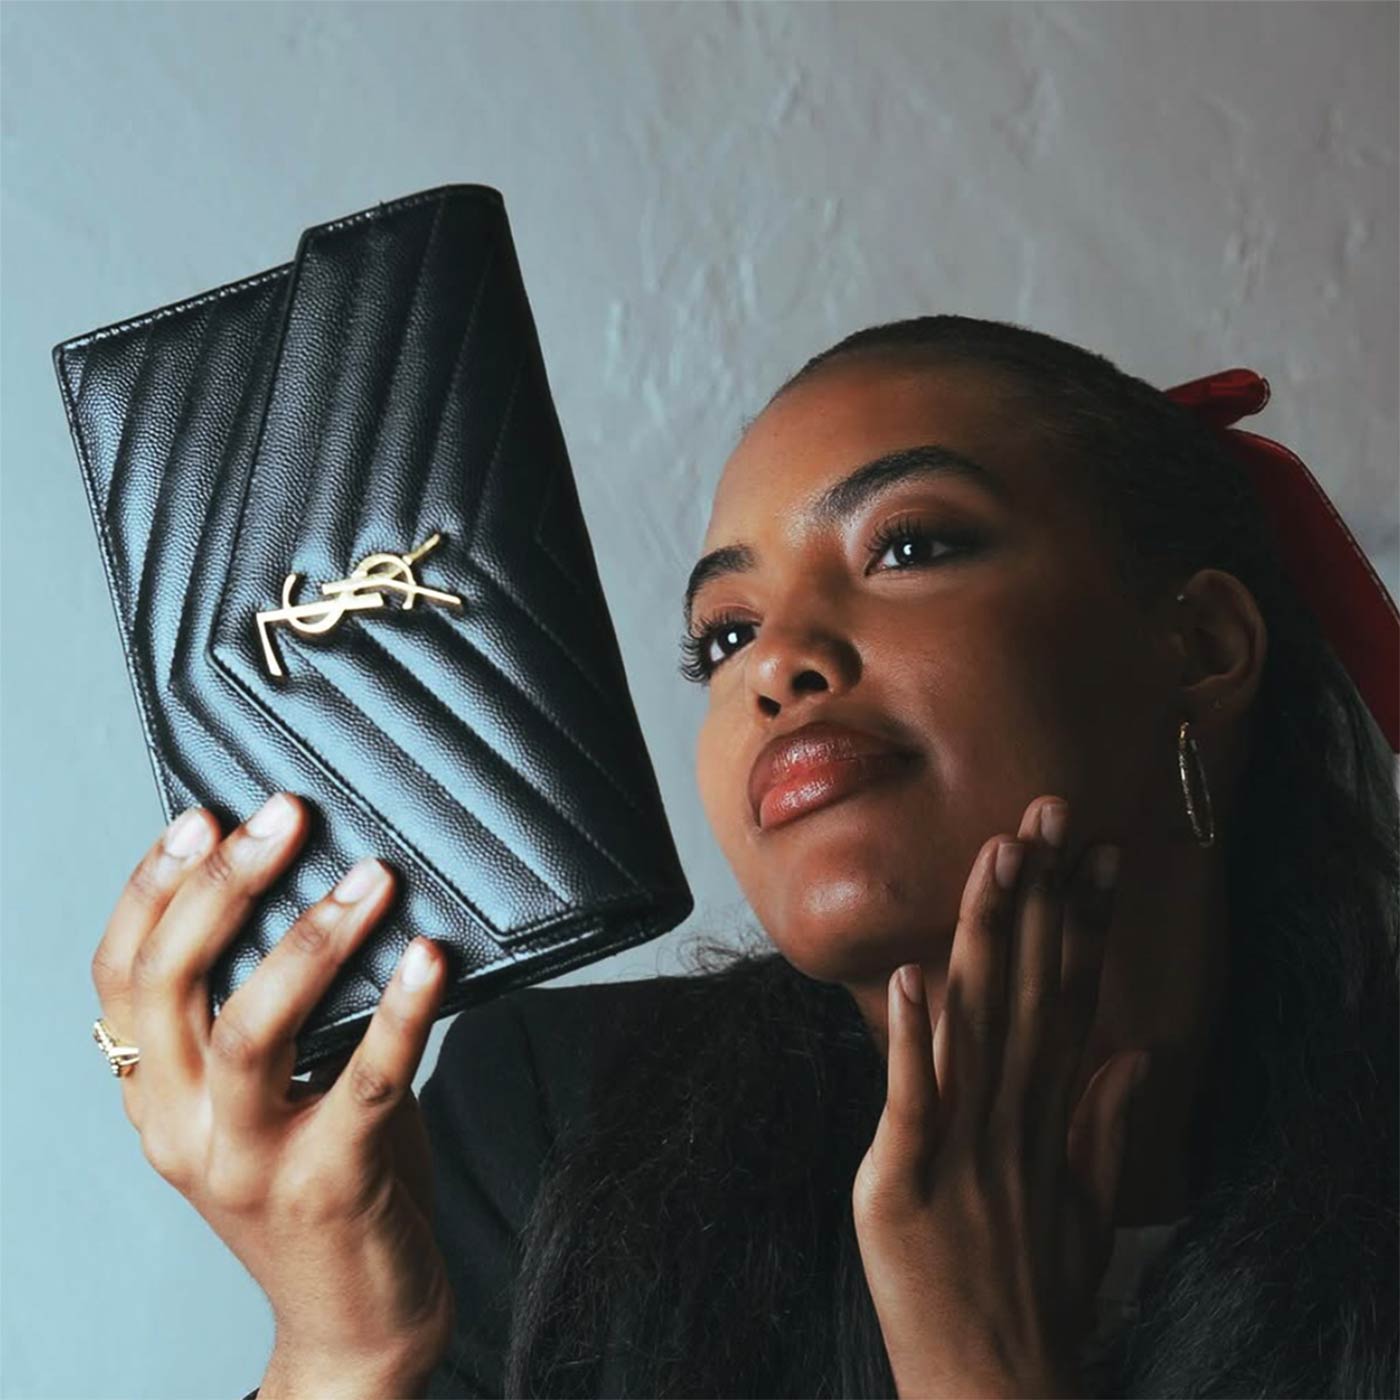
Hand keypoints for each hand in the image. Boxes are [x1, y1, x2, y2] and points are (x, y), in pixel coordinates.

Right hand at [90, 792, 455, 1380]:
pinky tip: (430, 957)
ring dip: (311, 940)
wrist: (354, 1326)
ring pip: (253, 1030)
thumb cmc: (324, 1183)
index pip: (121, 977)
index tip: (203, 815)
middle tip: (285, 815)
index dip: (153, 888)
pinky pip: (367, 1082)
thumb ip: (278, 1015)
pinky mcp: (329, 1186)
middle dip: (225, 886)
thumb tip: (328, 889)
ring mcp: (251, 1162)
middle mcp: (183, 1129)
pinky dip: (401, 1011)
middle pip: (173, 986)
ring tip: (369, 875)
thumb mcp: (270, 1099)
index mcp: (157, 1098)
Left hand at [851, 795, 1148, 1399]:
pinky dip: (913, 1041)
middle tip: (1050, 809)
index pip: (1073, 996)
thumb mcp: (1081, 1202)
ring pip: (978, 1023)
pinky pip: (913, 1102)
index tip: (1099, 849)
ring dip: (987, 938)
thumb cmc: (1032, 1296)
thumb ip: (1107, 1121)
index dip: (1085, 919)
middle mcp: (1015, 1118)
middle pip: (1032, 988)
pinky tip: (915, 977)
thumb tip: (1142, 1051)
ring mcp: (963, 1148)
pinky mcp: (905, 1183)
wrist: (997, 1394)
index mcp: (1050, 1115)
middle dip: (1042, 896)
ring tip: (997, 858)